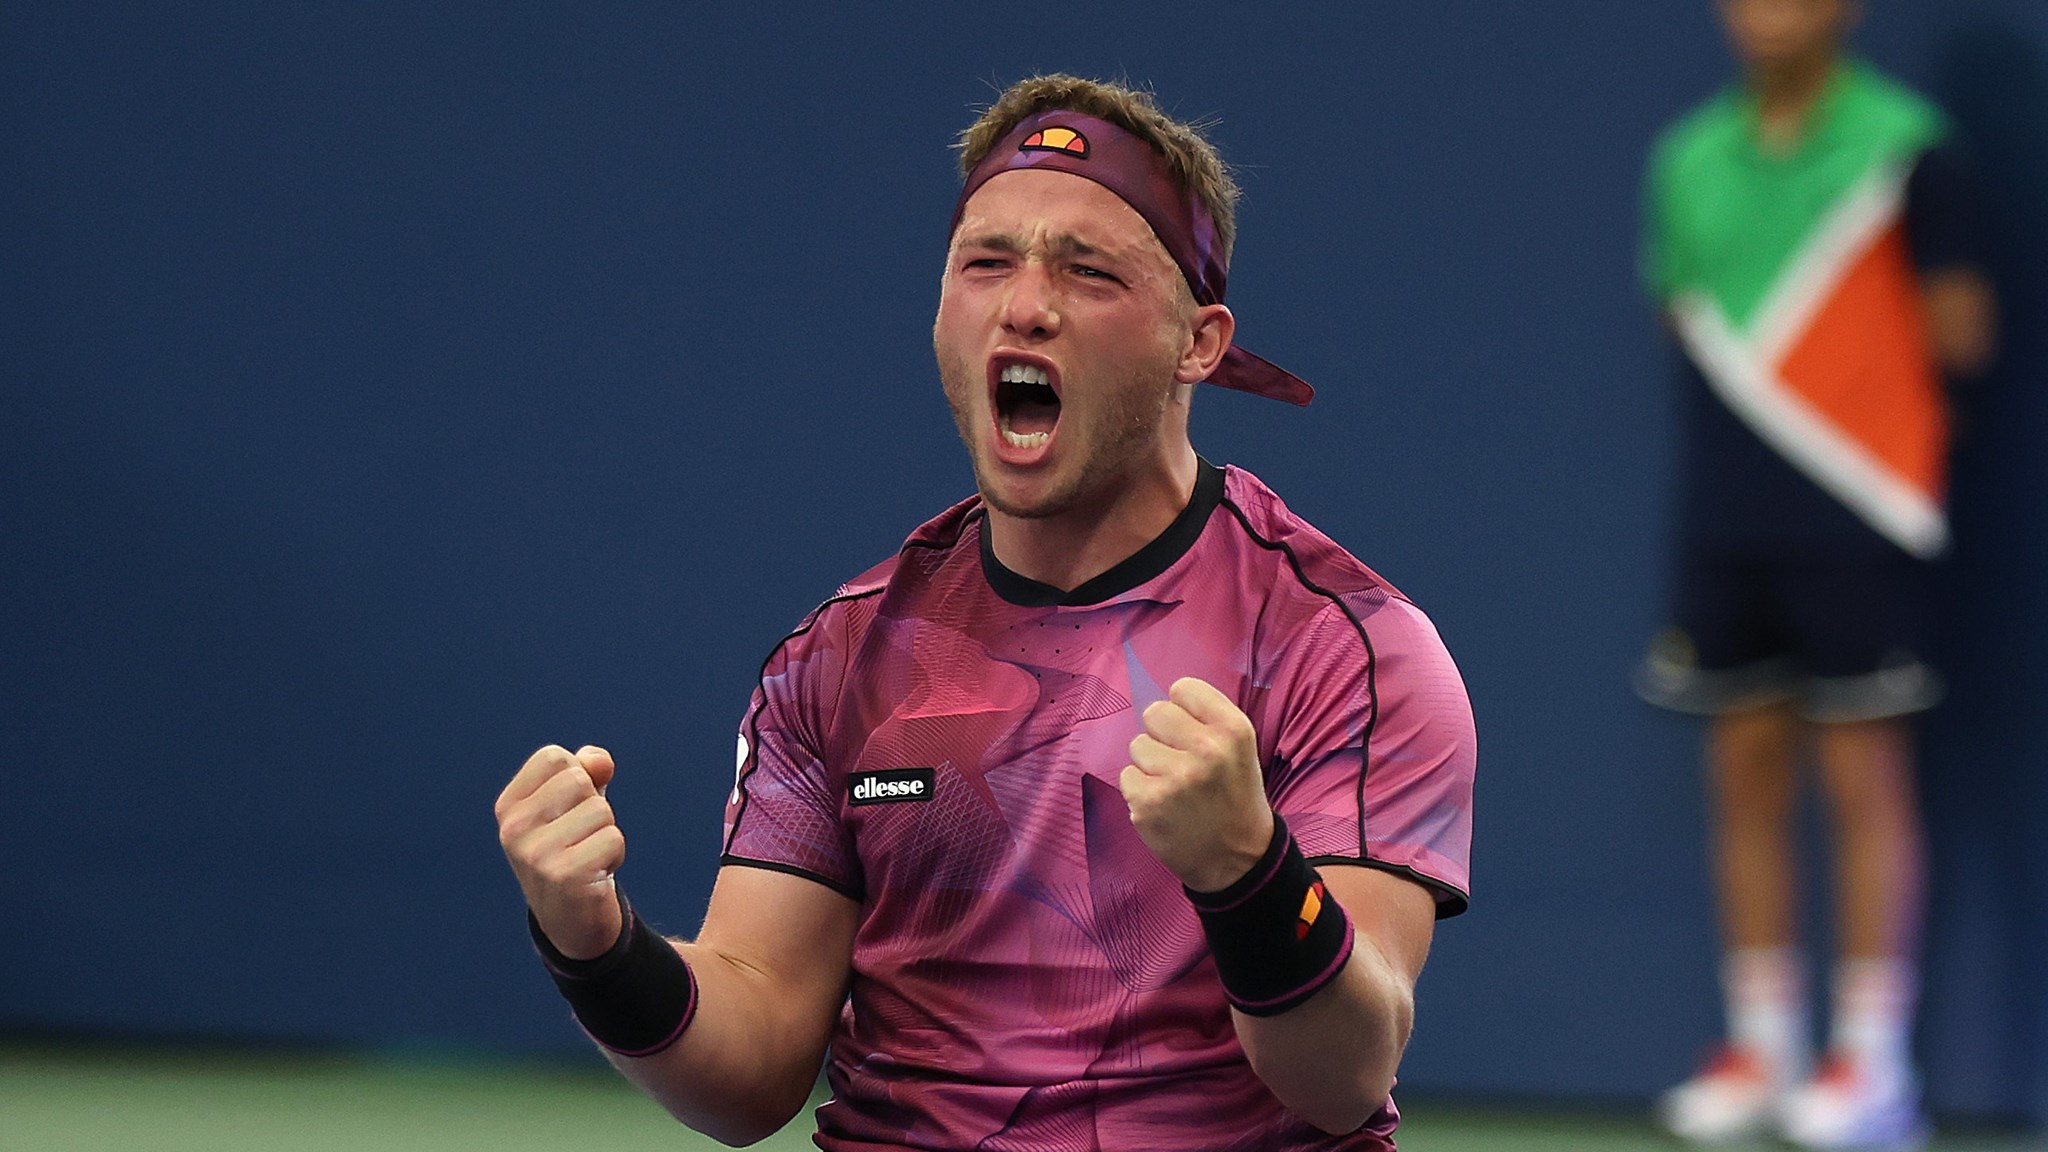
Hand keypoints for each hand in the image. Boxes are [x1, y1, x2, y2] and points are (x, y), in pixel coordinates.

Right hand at [495, 744, 625, 958]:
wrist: (571, 917)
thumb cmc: (573, 848)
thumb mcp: (574, 804)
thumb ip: (587, 771)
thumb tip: (599, 760)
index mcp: (509, 806)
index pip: (554, 758)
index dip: (577, 776)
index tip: (569, 810)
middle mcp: (514, 829)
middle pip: (579, 780)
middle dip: (595, 806)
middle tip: (581, 838)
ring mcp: (536, 854)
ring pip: (601, 811)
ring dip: (606, 833)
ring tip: (587, 856)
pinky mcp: (564, 875)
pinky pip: (613, 839)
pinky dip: (615, 855)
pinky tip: (595, 874)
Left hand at [1119, 678, 1275, 892]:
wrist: (1238, 861)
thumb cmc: (1234, 798)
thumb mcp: (1240, 750)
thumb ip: (1206, 720)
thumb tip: (1161, 701)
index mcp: (1233, 730)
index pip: (1184, 689)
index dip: (1183, 710)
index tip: (1190, 731)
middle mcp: (1206, 750)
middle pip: (1154, 713)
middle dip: (1162, 735)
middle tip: (1179, 761)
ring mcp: (1175, 777)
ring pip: (1138, 745)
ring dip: (1150, 765)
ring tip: (1174, 787)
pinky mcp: (1148, 803)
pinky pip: (1127, 776)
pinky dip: (1140, 790)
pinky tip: (1163, 806)